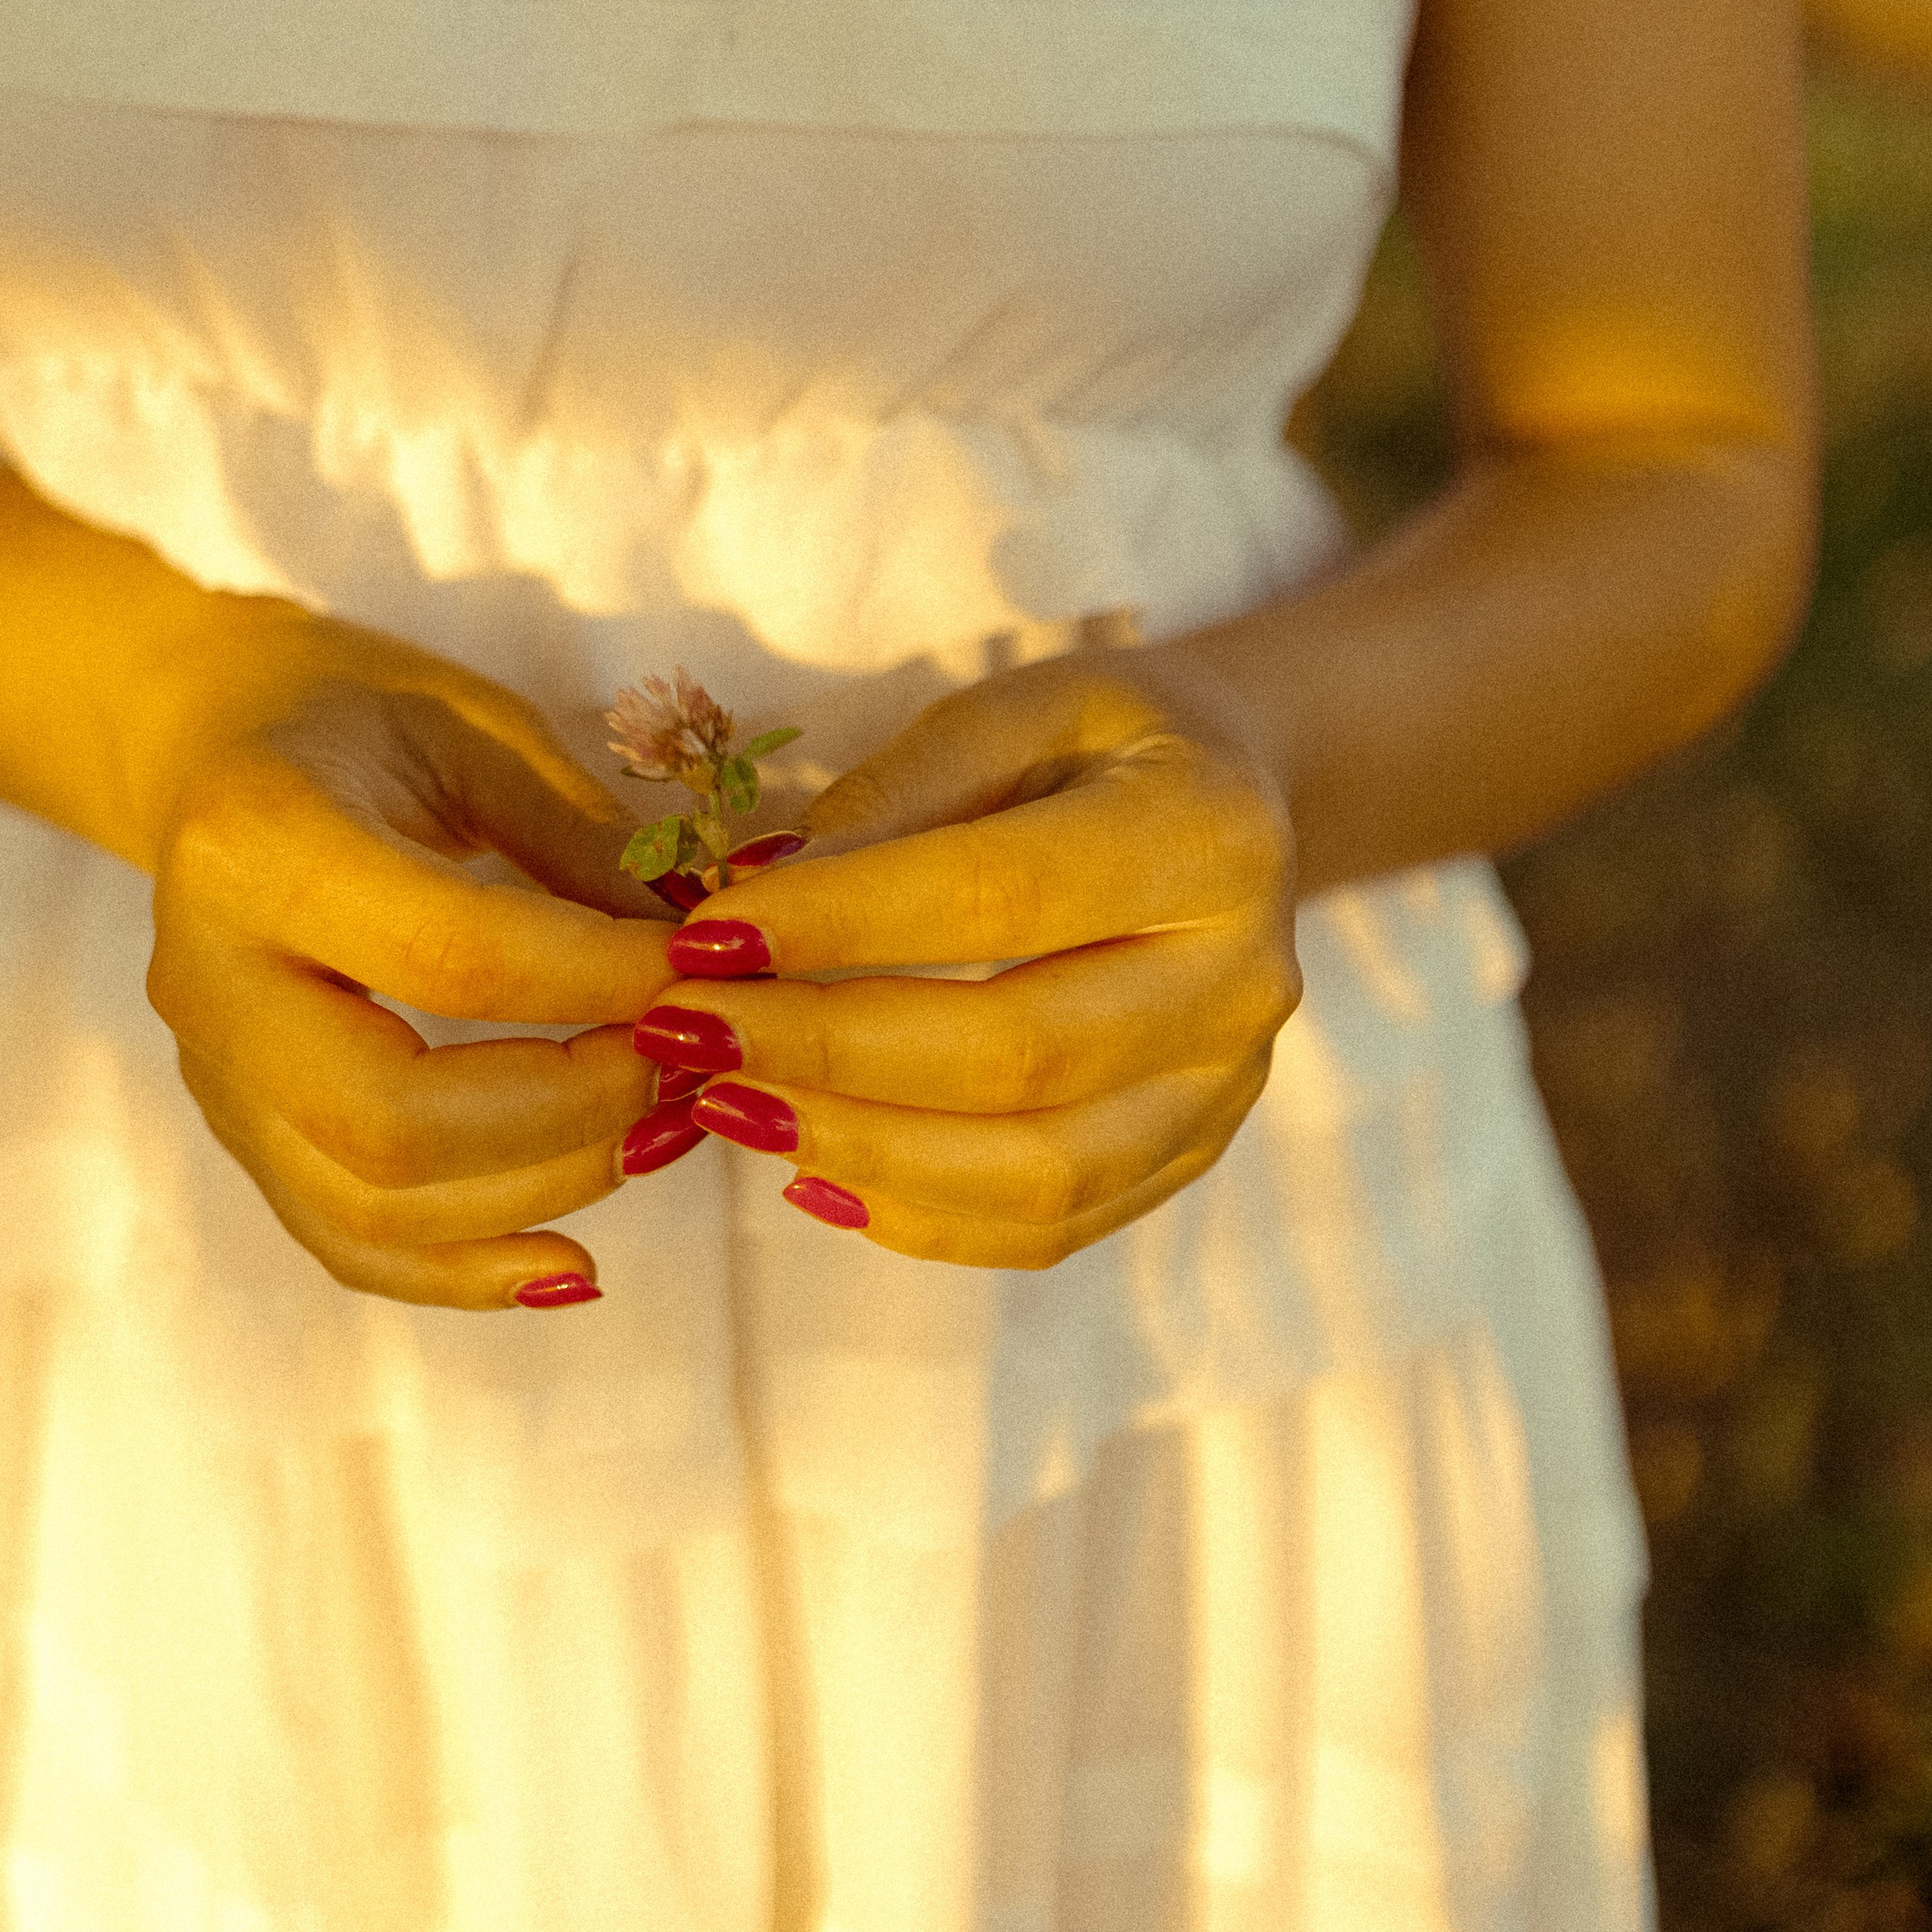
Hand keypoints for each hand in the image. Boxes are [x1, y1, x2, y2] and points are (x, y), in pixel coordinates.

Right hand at [144, 614, 678, 1309]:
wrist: (210, 740)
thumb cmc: (359, 713)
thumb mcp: (478, 729)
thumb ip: (585, 846)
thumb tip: (715, 956)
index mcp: (261, 843)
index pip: (453, 955)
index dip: (603, 979)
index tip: (710, 968)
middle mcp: (210, 978)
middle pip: (392, 1120)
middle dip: (574, 1111)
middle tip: (685, 1063)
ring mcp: (212, 1074)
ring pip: (370, 1207)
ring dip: (544, 1190)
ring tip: (659, 1130)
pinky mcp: (237, 1132)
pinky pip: (346, 1243)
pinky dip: (467, 1272)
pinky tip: (572, 1262)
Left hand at [644, 663, 1297, 1267]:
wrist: (1244, 802)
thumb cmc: (1103, 739)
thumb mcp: (1014, 708)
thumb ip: (897, 797)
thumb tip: (758, 898)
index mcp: (1204, 834)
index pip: (1003, 896)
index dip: (844, 925)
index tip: (705, 936)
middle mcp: (1240, 976)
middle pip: (1016, 1053)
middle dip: (826, 1052)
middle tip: (687, 1032)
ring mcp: (1226, 1085)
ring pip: (1037, 1170)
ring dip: (860, 1149)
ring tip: (730, 1105)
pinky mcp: (1193, 1153)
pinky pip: (1050, 1223)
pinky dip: (920, 1214)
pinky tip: (813, 1168)